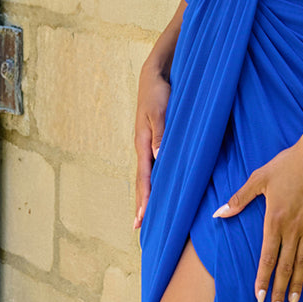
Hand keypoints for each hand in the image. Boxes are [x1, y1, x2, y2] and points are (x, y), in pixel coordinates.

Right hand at [134, 60, 171, 228]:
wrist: (154, 74)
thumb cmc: (158, 91)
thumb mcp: (159, 111)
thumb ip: (160, 134)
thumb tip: (158, 158)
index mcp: (143, 144)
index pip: (143, 178)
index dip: (143, 199)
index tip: (140, 219)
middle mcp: (144, 148)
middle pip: (143, 181)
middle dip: (142, 204)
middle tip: (140, 226)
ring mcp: (149, 145)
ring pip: (150, 174)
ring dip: (149, 194)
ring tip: (149, 214)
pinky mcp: (157, 140)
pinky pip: (157, 164)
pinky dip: (158, 179)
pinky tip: (162, 187)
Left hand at [212, 137, 302, 301]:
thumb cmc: (287, 164)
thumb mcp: (258, 179)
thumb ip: (239, 199)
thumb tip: (219, 214)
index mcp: (274, 220)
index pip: (267, 257)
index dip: (263, 279)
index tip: (259, 297)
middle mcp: (294, 228)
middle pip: (285, 266)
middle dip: (280, 290)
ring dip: (298, 284)